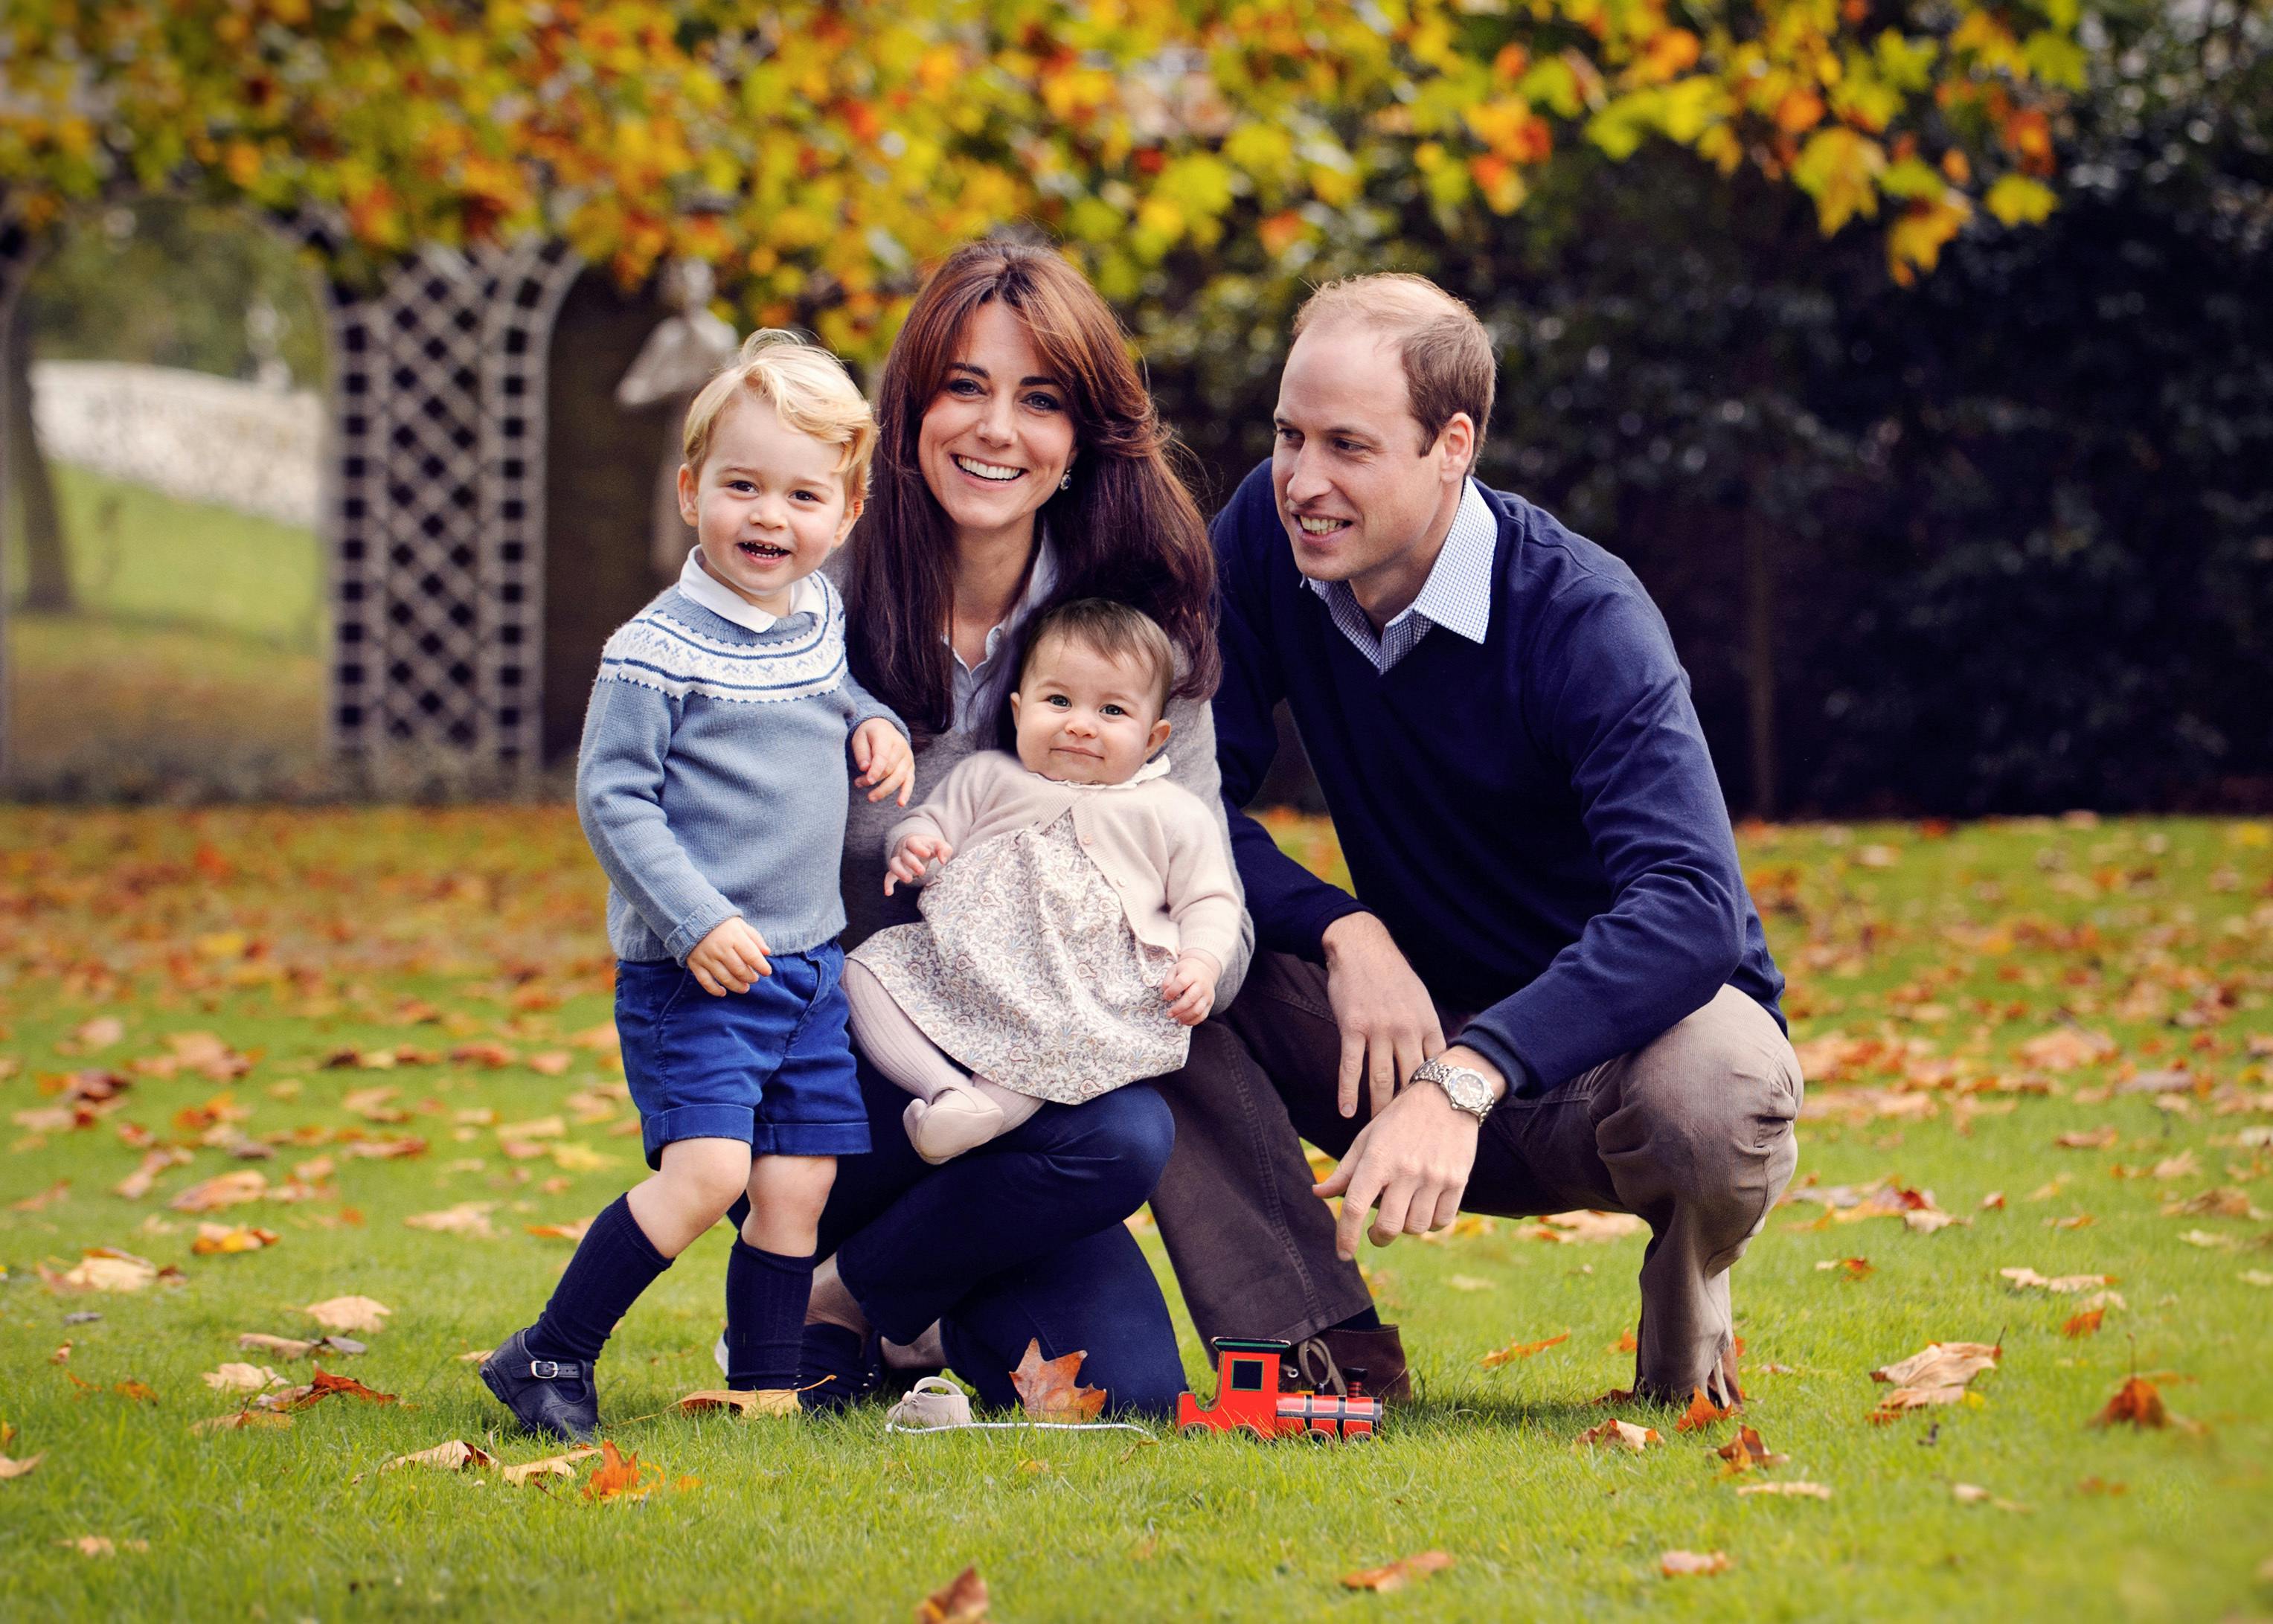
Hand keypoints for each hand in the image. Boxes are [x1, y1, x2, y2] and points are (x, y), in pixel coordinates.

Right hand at [687, 917, 770, 995]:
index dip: (762, 966)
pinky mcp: (695, 963)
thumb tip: (767, 953)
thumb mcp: (740, 925)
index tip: (767, 972)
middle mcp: (720, 948)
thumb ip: (755, 938)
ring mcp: (706, 957)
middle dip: (750, 977)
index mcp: (734, 936)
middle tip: (754, 979)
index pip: (752, 955)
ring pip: (725, 978)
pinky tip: (723, 992)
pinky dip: (714, 990)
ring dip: (737, 986)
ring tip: (745, 988)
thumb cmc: (721, 923)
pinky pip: (705, 981)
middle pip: (739, 969)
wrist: (692, 917)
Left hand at [852, 719, 913, 806]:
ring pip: (899, 778)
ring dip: (884, 790)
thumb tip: (864, 768)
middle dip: (874, 780)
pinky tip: (900, 803)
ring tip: (870, 798)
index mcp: (887, 737)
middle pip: (889, 769)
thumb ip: (861, 752)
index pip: (883, 756)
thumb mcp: (859, 737)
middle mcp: (901, 747)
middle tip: (858, 784)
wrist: (884, 728)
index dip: (876, 770)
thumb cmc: (869, 735)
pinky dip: (905, 793)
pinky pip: (909, 782)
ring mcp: (907, 758)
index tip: (867, 781)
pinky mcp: (910, 767)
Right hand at [884, 833, 953, 894]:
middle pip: (905, 855)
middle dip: (912, 863)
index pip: (913, 843)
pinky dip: (888, 884)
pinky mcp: (897, 871)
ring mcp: (899, 860)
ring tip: (909, 880)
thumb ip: (944, 850)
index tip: (928, 854)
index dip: (919, 848)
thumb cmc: (931, 847)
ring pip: (894, 864)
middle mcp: (904, 850)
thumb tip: (943, 861)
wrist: (918, 848)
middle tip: (922, 871)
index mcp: (914, 842)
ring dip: (900, 872)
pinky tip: (889, 893)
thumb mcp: (940, 845)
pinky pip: (889, 876)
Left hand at [1161, 950, 1219, 1026]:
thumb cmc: (1186, 971)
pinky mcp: (1210, 1003)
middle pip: (1191, 998)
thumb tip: (1165, 992)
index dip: (1172, 991)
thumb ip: (1168, 980)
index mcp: (1191, 974)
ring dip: (1185, 1017)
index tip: (1165, 997)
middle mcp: (1201, 984)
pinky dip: (1192, 1021)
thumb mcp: (1175, 970)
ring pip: (1198, 1009)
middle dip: (1178, 1009)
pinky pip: (1203, 1015)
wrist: (1205, 970)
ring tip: (1176, 1018)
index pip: (1181, 982)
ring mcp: (1207, 995)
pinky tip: (1184, 1021)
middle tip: (1169, 1014)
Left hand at [1312, 1046, 1501, 1257]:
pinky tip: (1424, 1208)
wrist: (1447, 1096)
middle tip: (1376, 1232)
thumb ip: (1344, 1171)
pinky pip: (1441, 1221)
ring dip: (1406, 1227)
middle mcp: (1406, 1170)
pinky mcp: (1457, 1180)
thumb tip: (1317, 1193)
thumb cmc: (1399, 1120)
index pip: (1354, 1206)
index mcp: (1377, 1158)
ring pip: (1416, 1227)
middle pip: (1389, 1227)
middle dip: (1378, 1237)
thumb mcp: (1366, 1139)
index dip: (1345, 1235)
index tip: (1343, 1254)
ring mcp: (1434, 1177)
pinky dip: (1431, 1223)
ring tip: (1403, 1210)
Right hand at [1321, 913, 1443, 1118]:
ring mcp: (1379, 1029)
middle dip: (1409, 1110)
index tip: (1436, 1118)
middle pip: (1410, 1080)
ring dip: (1379, 1108)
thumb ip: (1428, 1030)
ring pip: (1381, 1079)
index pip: (1437, 1069)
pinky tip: (1346, 1111)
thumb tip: (1438, 1061)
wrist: (1362, 948)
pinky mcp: (1352, 1027)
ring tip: (1378, 1131)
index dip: (1437, 1095)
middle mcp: (1406, 1029)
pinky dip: (1347, 1091)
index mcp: (1427, 1024)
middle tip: (1407, 1135)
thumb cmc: (1392, 976)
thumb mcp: (1420, 999)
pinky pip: (1350, 1066)